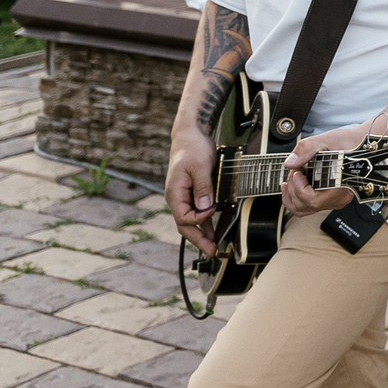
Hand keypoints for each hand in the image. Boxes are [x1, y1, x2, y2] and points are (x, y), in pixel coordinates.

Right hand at [166, 132, 218, 254]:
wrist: (189, 137)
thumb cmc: (192, 149)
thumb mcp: (199, 167)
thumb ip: (202, 188)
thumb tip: (206, 207)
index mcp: (175, 193)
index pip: (184, 217)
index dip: (200, 218)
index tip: (213, 211)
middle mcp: (177, 198)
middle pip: (185, 225)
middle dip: (198, 239)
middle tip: (211, 251)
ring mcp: (184, 197)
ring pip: (190, 221)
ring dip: (201, 234)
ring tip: (212, 247)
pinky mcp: (192, 193)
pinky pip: (196, 213)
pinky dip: (204, 223)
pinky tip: (211, 231)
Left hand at [282, 123, 364, 215]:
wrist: (363, 144)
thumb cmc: (351, 142)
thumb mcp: (328, 140)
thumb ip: (307, 149)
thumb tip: (290, 163)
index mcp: (342, 188)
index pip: (313, 200)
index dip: (299, 188)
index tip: (297, 171)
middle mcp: (339, 199)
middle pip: (305, 206)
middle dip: (293, 188)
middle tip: (295, 170)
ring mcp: (334, 200)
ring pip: (304, 209)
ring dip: (292, 194)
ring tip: (292, 178)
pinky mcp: (330, 197)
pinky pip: (309, 206)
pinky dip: (296, 196)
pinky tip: (293, 184)